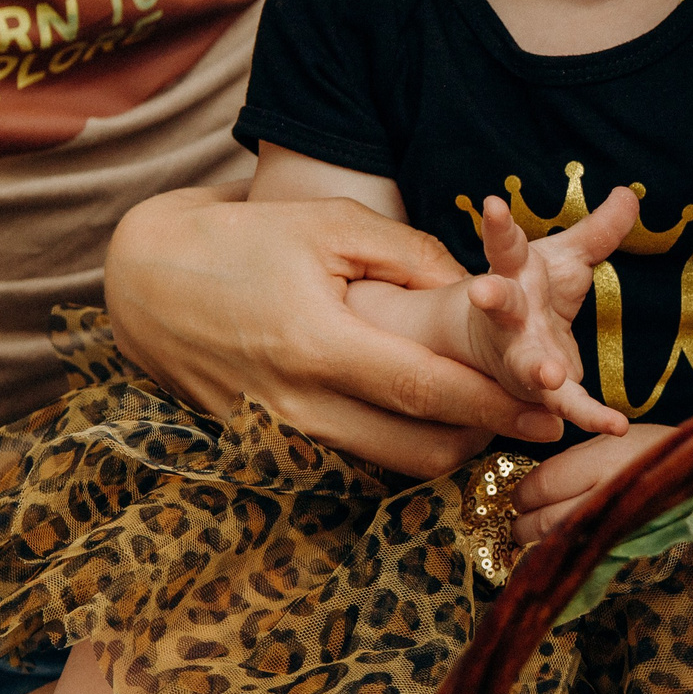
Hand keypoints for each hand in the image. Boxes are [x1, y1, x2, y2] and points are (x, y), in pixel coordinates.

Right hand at [105, 183, 564, 476]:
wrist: (143, 281)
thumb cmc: (244, 241)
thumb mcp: (331, 227)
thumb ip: (412, 257)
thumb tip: (483, 291)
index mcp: (318, 344)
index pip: (427, 392)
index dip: (495, 405)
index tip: (549, 408)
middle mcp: (299, 404)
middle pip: (417, 450)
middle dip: (483, 440)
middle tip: (530, 418)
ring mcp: (279, 436)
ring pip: (387, 467)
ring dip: (443, 447)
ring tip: (486, 415)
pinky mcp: (266, 449)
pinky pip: (351, 461)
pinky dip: (394, 446)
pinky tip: (422, 416)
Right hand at [464, 189, 636, 436]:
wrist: (496, 348)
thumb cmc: (537, 291)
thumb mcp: (569, 257)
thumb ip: (600, 231)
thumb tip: (631, 194)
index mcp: (513, 274)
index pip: (504, 245)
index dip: (499, 227)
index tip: (493, 204)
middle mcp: (510, 316)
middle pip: (499, 302)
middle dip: (491, 296)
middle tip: (483, 291)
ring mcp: (519, 355)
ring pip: (522, 362)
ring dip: (534, 370)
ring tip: (548, 376)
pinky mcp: (539, 390)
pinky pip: (566, 403)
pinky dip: (590, 415)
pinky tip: (617, 425)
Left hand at [511, 423, 675, 544]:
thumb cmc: (658, 452)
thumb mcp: (614, 442)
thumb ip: (573, 463)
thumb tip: (533, 488)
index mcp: (604, 463)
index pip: (543, 484)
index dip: (524, 494)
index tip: (522, 496)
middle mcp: (609, 497)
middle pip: (544, 522)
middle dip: (524, 525)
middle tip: (521, 522)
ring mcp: (619, 529)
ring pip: (560, 546)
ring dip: (539, 545)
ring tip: (538, 536)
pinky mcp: (627, 553)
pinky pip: (583, 561)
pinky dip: (565, 559)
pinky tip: (562, 552)